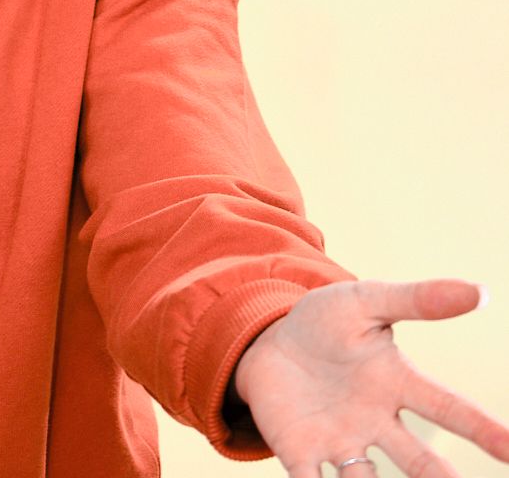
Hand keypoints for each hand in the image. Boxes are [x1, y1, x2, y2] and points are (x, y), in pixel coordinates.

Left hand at [232, 277, 508, 475]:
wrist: (269, 342)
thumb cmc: (327, 323)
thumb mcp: (366, 302)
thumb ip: (417, 300)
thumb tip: (481, 291)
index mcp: (396, 384)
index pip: (448, 407)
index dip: (482, 429)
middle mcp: (376, 423)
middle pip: (417, 459)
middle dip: (438, 476)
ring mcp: (340, 442)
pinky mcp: (301, 453)